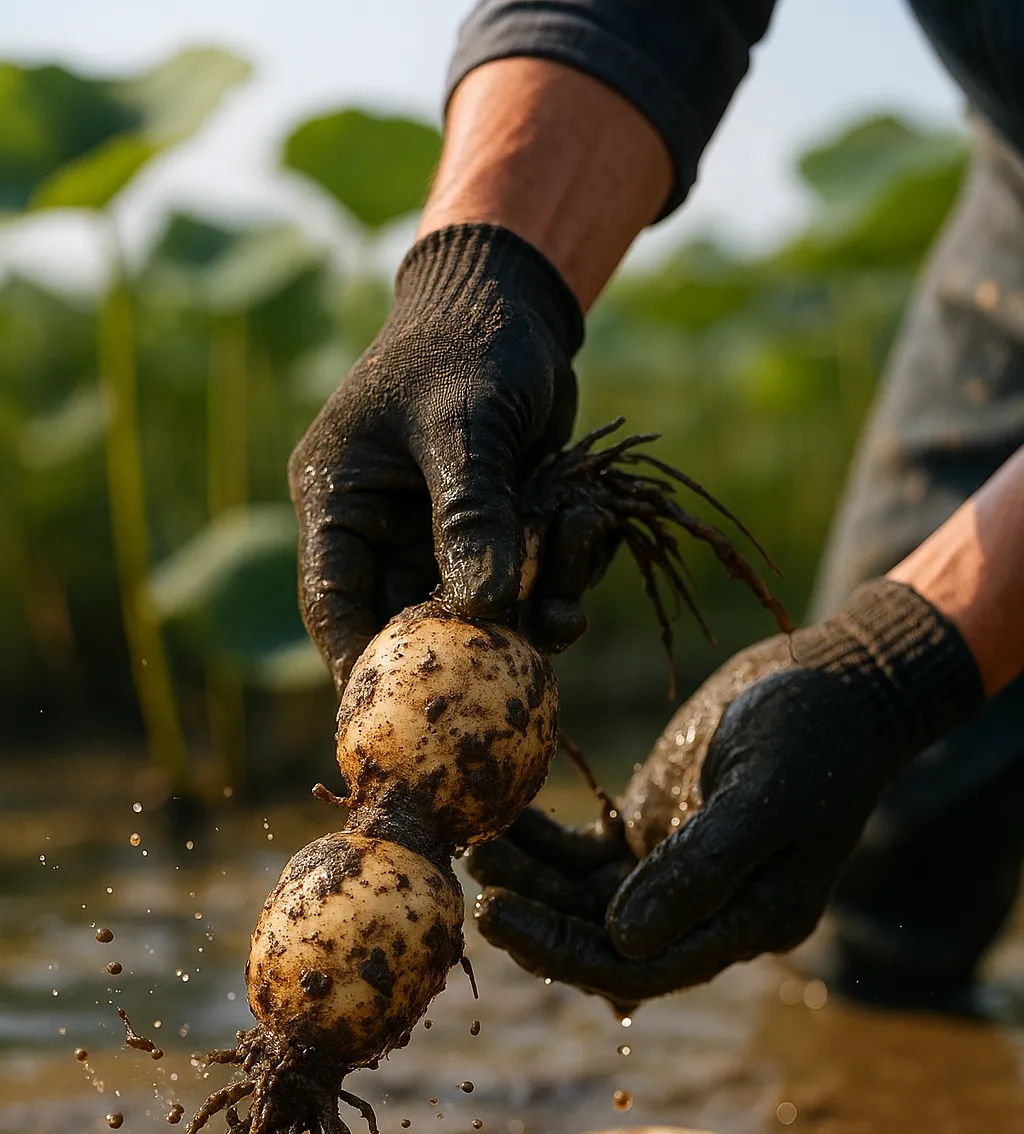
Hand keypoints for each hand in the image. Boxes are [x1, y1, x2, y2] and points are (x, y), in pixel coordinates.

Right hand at [288, 223, 584, 691]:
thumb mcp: (465, 425)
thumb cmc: (469, 345)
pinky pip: (521, 581)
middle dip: (463, 654)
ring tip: (566, 618)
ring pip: (475, 609)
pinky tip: (585, 557)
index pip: (335, 601)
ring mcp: (440, 533)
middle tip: (506, 693)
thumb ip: (472, 514)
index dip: (361, 664)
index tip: (395, 715)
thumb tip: (485, 611)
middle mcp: (383, 527)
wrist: (516, 301)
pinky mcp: (496, 530)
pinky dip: (556, 581)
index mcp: (340, 500)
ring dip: (525, 618)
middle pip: (409, 620)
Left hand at [470, 581, 982, 1005]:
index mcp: (749, 922)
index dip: (566, 952)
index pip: (644, 967)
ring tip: (477, 846)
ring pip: (586, 900)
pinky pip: (585, 855)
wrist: (839, 679)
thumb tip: (622, 940)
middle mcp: (707, 912)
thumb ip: (700, 867)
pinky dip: (543, 844)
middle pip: (605, 942)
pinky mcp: (654, 830)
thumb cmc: (816, 732)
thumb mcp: (765, 795)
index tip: (499, 919)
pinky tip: (502, 822)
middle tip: (474, 892)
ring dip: (531, 881)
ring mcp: (676, 874)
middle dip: (537, 921)